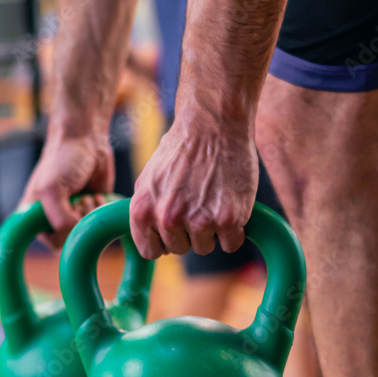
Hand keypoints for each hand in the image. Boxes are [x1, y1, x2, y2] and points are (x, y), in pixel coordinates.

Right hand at [19, 129, 113, 249]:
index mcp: (34, 214)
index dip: (64, 231)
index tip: (66, 209)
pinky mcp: (92, 209)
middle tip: (79, 200)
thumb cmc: (64, 160)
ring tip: (88, 195)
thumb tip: (76, 236)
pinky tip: (97, 196)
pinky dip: (101, 209)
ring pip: (89, 230)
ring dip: (91, 213)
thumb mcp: (52, 191)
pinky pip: (101, 221)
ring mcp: (73, 214)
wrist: (87, 140)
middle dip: (80, 218)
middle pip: (74, 238)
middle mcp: (53, 217)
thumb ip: (59, 220)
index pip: (52, 241)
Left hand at [129, 112, 258, 258]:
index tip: (174, 227)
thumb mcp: (149, 179)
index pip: (151, 251)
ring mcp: (199, 221)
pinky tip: (230, 204)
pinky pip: (231, 243)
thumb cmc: (182, 148)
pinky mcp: (228, 219)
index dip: (164, 240)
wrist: (214, 125)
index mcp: (143, 210)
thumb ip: (146, 210)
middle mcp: (168, 218)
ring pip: (205, 248)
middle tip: (197, 201)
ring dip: (212, 231)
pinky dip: (234, 229)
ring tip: (213, 198)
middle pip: (180, 250)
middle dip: (189, 232)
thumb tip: (149, 237)